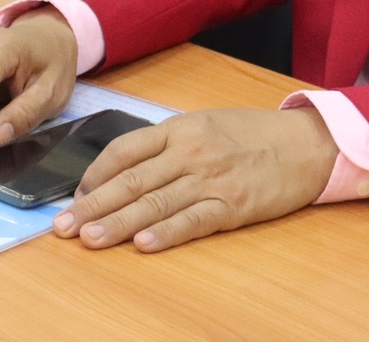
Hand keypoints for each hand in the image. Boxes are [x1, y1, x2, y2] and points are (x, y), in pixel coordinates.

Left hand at [54, 107, 338, 251]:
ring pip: (154, 202)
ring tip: (90, 238)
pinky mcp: (232, 205)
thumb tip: (125, 170)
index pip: (124, 150)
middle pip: (131, 180)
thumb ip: (167, 144)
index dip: (94, 174)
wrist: (306, 144)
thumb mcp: (205, 124)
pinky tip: (143, 245)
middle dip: (93, 204)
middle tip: (62, 227)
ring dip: (119, 223)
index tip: (74, 196)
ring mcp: (210, 179)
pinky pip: (193, 220)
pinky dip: (166, 233)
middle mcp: (189, 151)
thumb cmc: (253, 135)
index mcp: (178, 128)